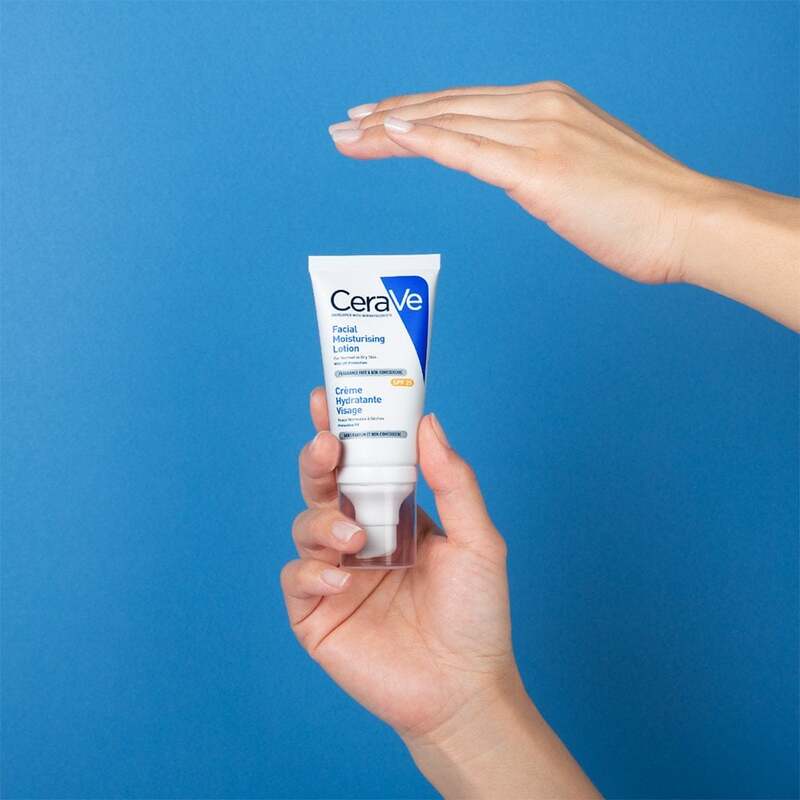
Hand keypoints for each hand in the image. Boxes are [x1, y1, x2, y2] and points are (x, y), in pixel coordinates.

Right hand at [281, 388, 598, 797]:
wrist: (462, 689)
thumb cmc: (475, 615)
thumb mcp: (477, 540)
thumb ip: (453, 481)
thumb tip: (429, 422)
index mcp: (394, 514)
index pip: (361, 462)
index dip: (343, 428)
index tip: (329, 396)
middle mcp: (360, 537)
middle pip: (323, 485)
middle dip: (318, 459)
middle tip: (327, 446)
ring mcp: (336, 574)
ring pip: (304, 526)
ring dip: (321, 521)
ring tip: (354, 536)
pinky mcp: (316, 613)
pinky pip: (297, 579)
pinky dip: (312, 572)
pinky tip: (340, 580)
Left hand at [329, 81, 799, 328]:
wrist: (686, 219)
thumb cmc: (641, 206)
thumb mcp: (584, 169)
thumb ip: (543, 162)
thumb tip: (518, 172)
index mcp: (546, 105)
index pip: (463, 105)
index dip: (416, 111)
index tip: (379, 120)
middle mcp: (537, 107)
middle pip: (445, 108)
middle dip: (388, 117)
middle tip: (344, 126)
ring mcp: (537, 132)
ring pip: (447, 123)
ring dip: (391, 128)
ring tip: (349, 135)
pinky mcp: (538, 168)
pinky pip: (468, 149)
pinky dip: (425, 139)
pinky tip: (390, 134)